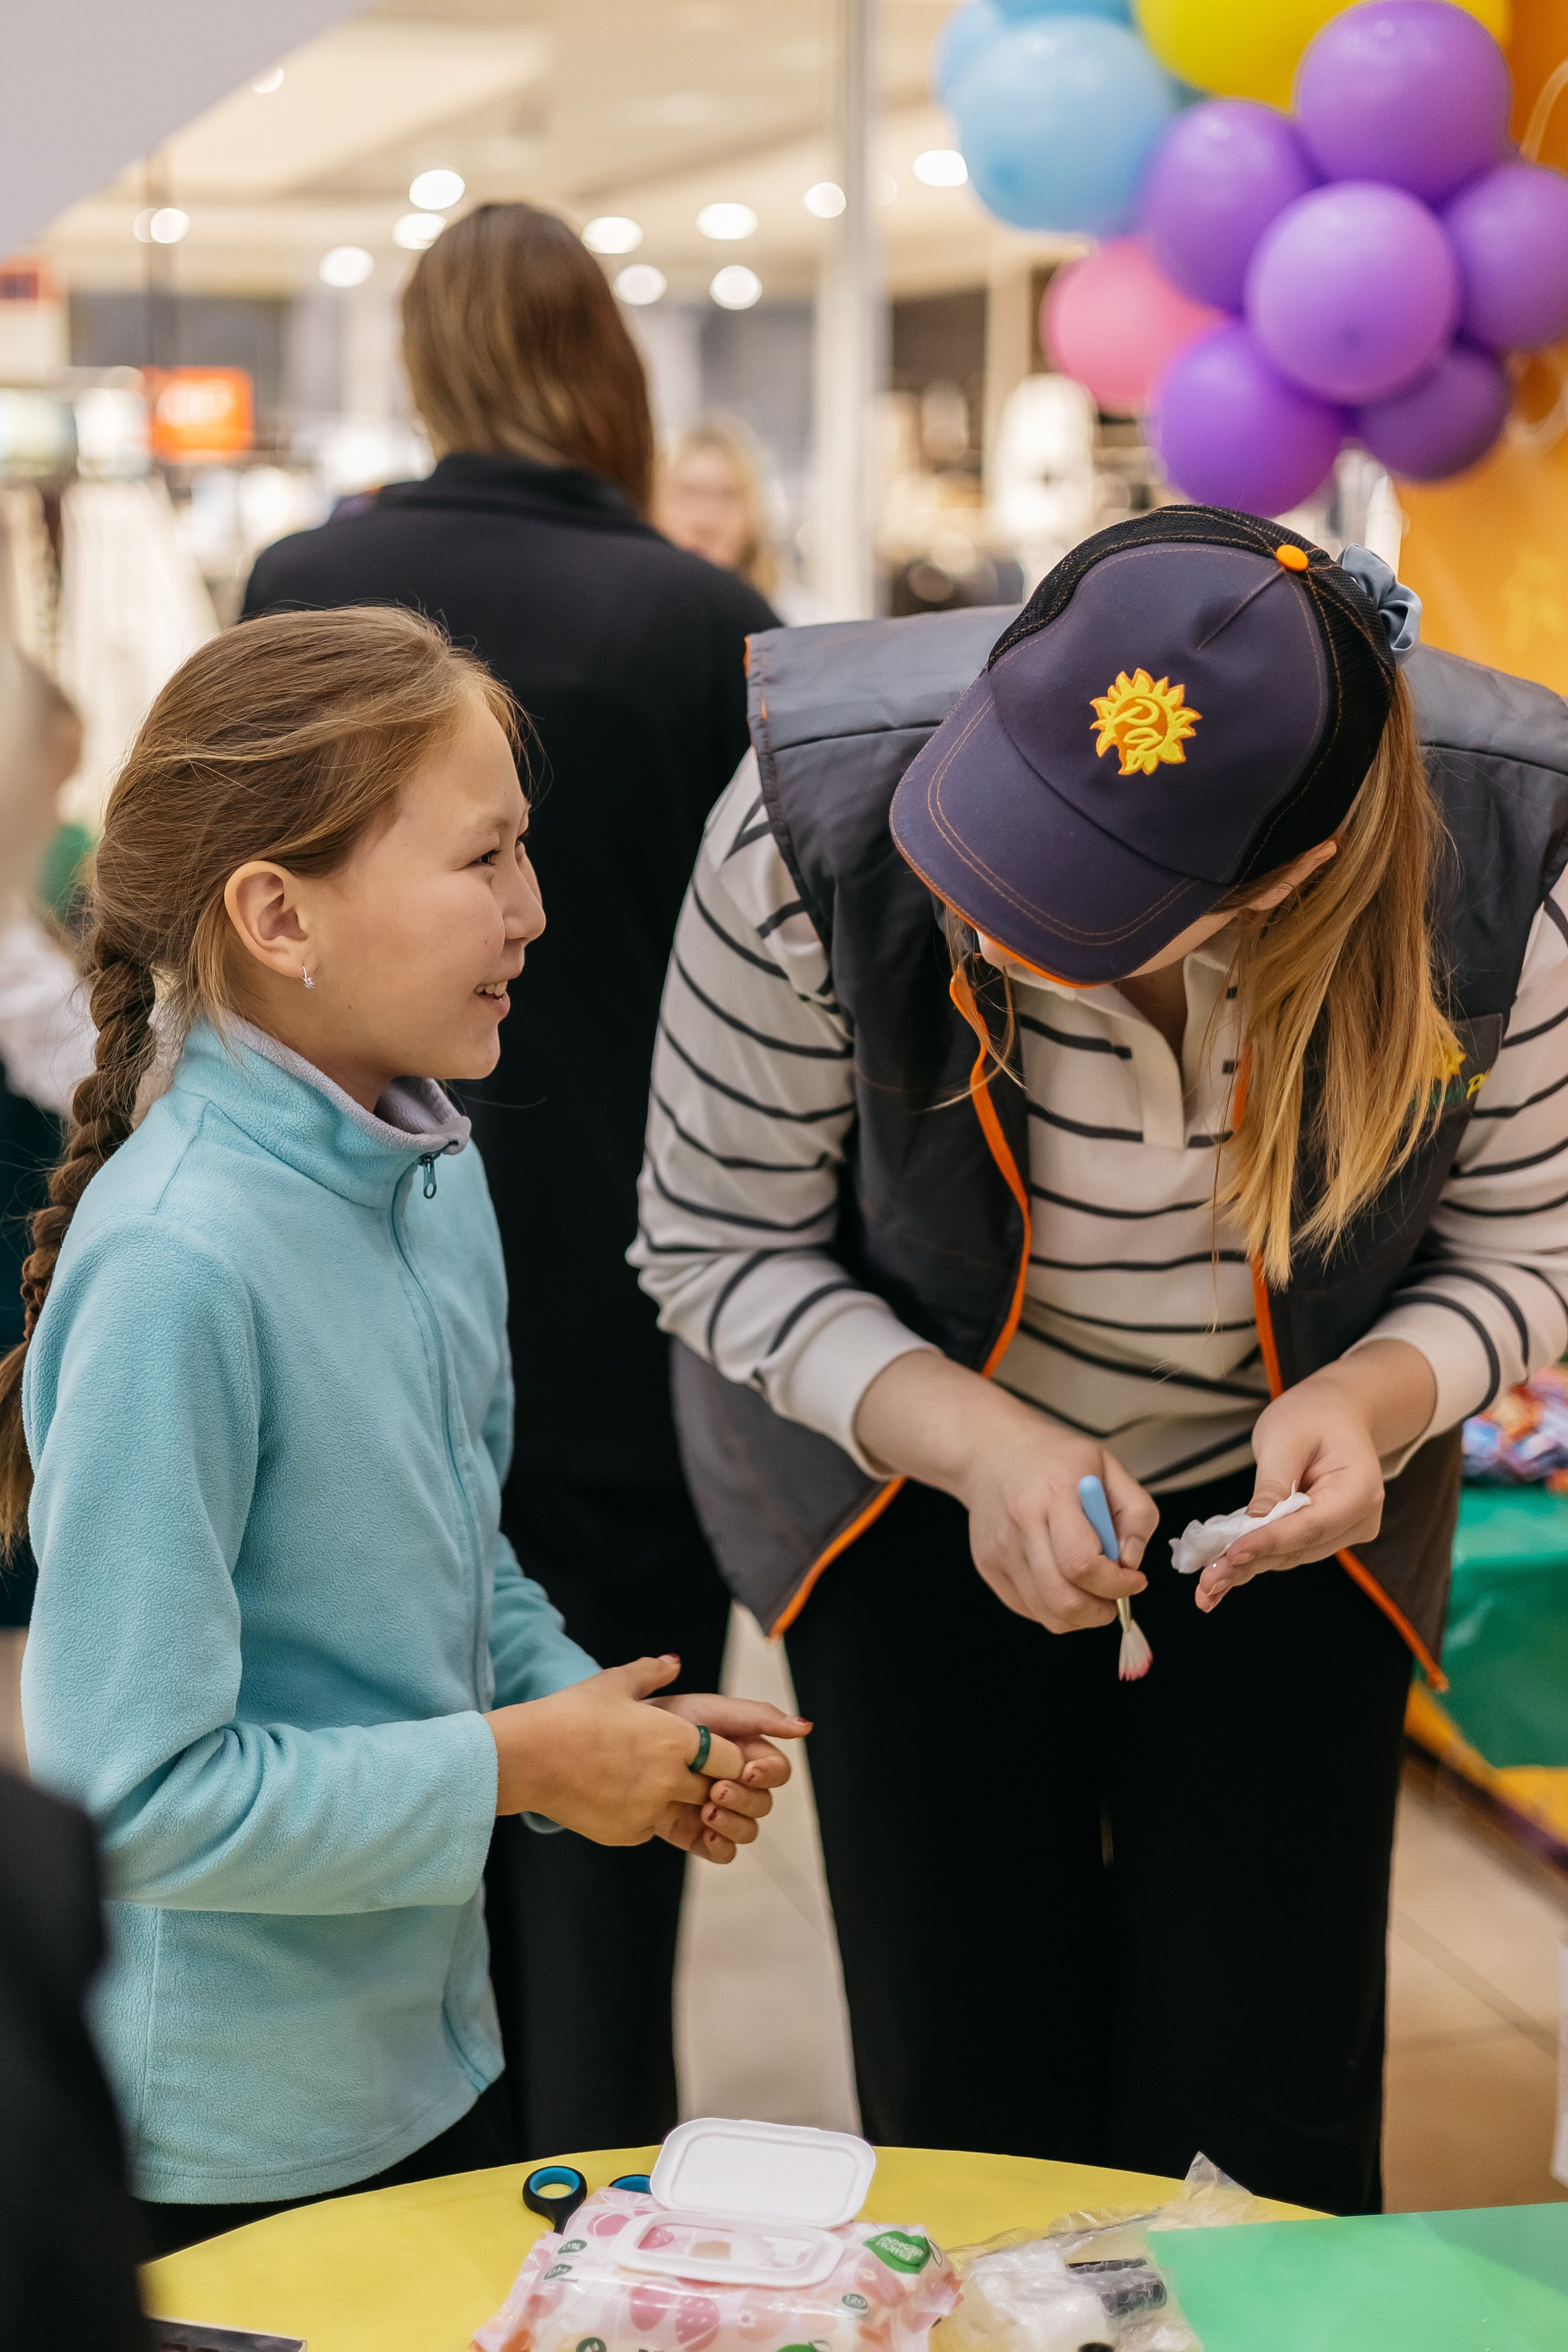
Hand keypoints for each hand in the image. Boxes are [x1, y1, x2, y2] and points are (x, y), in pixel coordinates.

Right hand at [486, 1656, 748, 1845]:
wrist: (527, 1757)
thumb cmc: (570, 1714)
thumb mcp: (614, 1683)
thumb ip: (651, 1672)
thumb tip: (673, 1662)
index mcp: (676, 1740)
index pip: (732, 1760)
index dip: (726, 1756)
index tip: (710, 1751)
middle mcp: (670, 1779)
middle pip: (714, 1791)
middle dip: (707, 1782)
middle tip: (683, 1768)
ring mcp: (649, 1811)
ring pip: (686, 1814)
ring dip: (678, 1801)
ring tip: (648, 1780)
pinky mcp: (627, 1833)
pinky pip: (652, 1829)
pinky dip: (647, 1816)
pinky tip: (621, 1795)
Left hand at [654, 1684, 808, 1862]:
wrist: (615, 1742)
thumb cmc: (664, 1717)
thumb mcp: (711, 1709)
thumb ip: (759, 1716)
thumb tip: (806, 1727)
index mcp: (744, 1751)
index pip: (777, 1771)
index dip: (768, 1772)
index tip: (747, 1769)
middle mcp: (734, 1782)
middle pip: (764, 1803)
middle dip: (744, 1798)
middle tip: (715, 1791)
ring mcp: (715, 1810)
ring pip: (748, 1830)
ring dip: (733, 1823)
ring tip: (704, 1811)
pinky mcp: (693, 1834)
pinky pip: (722, 1853)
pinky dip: (720, 1847)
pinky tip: (705, 1834)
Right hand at [853, 1351, 1155, 1631]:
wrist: (990, 1451)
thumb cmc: (1054, 1458)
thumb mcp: (1109, 1467)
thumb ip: (1136, 1514)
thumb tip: (1131, 1563)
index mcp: (1055, 1495)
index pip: (1083, 1563)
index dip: (1117, 1584)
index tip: (1135, 1579)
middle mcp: (1021, 1526)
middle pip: (1063, 1600)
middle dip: (1101, 1611)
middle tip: (1116, 1597)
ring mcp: (1000, 1550)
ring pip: (1047, 1614)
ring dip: (1081, 1614)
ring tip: (1091, 1588)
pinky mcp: (987, 1566)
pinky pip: (1028, 1609)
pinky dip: (1055, 1608)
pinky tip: (1063, 1580)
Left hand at [1196, 1338, 1436, 1610]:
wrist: (1336, 1412)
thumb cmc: (1312, 1415)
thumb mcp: (1285, 1436)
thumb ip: (1272, 1481)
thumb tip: (1255, 1523)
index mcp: (1360, 1490)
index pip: (1311, 1525)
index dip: (1270, 1541)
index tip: (1232, 1554)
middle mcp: (1360, 1519)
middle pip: (1300, 1548)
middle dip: (1251, 1562)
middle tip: (1208, 1582)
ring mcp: (1346, 1531)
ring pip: (1292, 1555)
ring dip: (1249, 1568)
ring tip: (1208, 1585)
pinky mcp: (1327, 1535)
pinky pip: (1289, 1549)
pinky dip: (1257, 1558)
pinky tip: (1223, 1576)